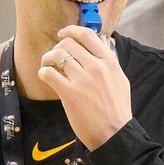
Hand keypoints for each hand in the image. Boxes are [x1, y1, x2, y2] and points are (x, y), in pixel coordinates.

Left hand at [37, 25, 131, 150]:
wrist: (114, 133)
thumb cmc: (117, 109)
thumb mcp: (120, 80)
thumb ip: (110, 60)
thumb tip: (103, 41)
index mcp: (110, 62)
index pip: (88, 35)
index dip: (71, 30)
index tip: (63, 34)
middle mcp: (97, 67)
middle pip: (68, 43)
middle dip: (58, 48)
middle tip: (55, 57)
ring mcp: (83, 80)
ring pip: (56, 55)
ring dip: (47, 58)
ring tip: (48, 66)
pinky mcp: (69, 93)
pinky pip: (48, 73)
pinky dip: (43, 72)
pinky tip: (47, 77)